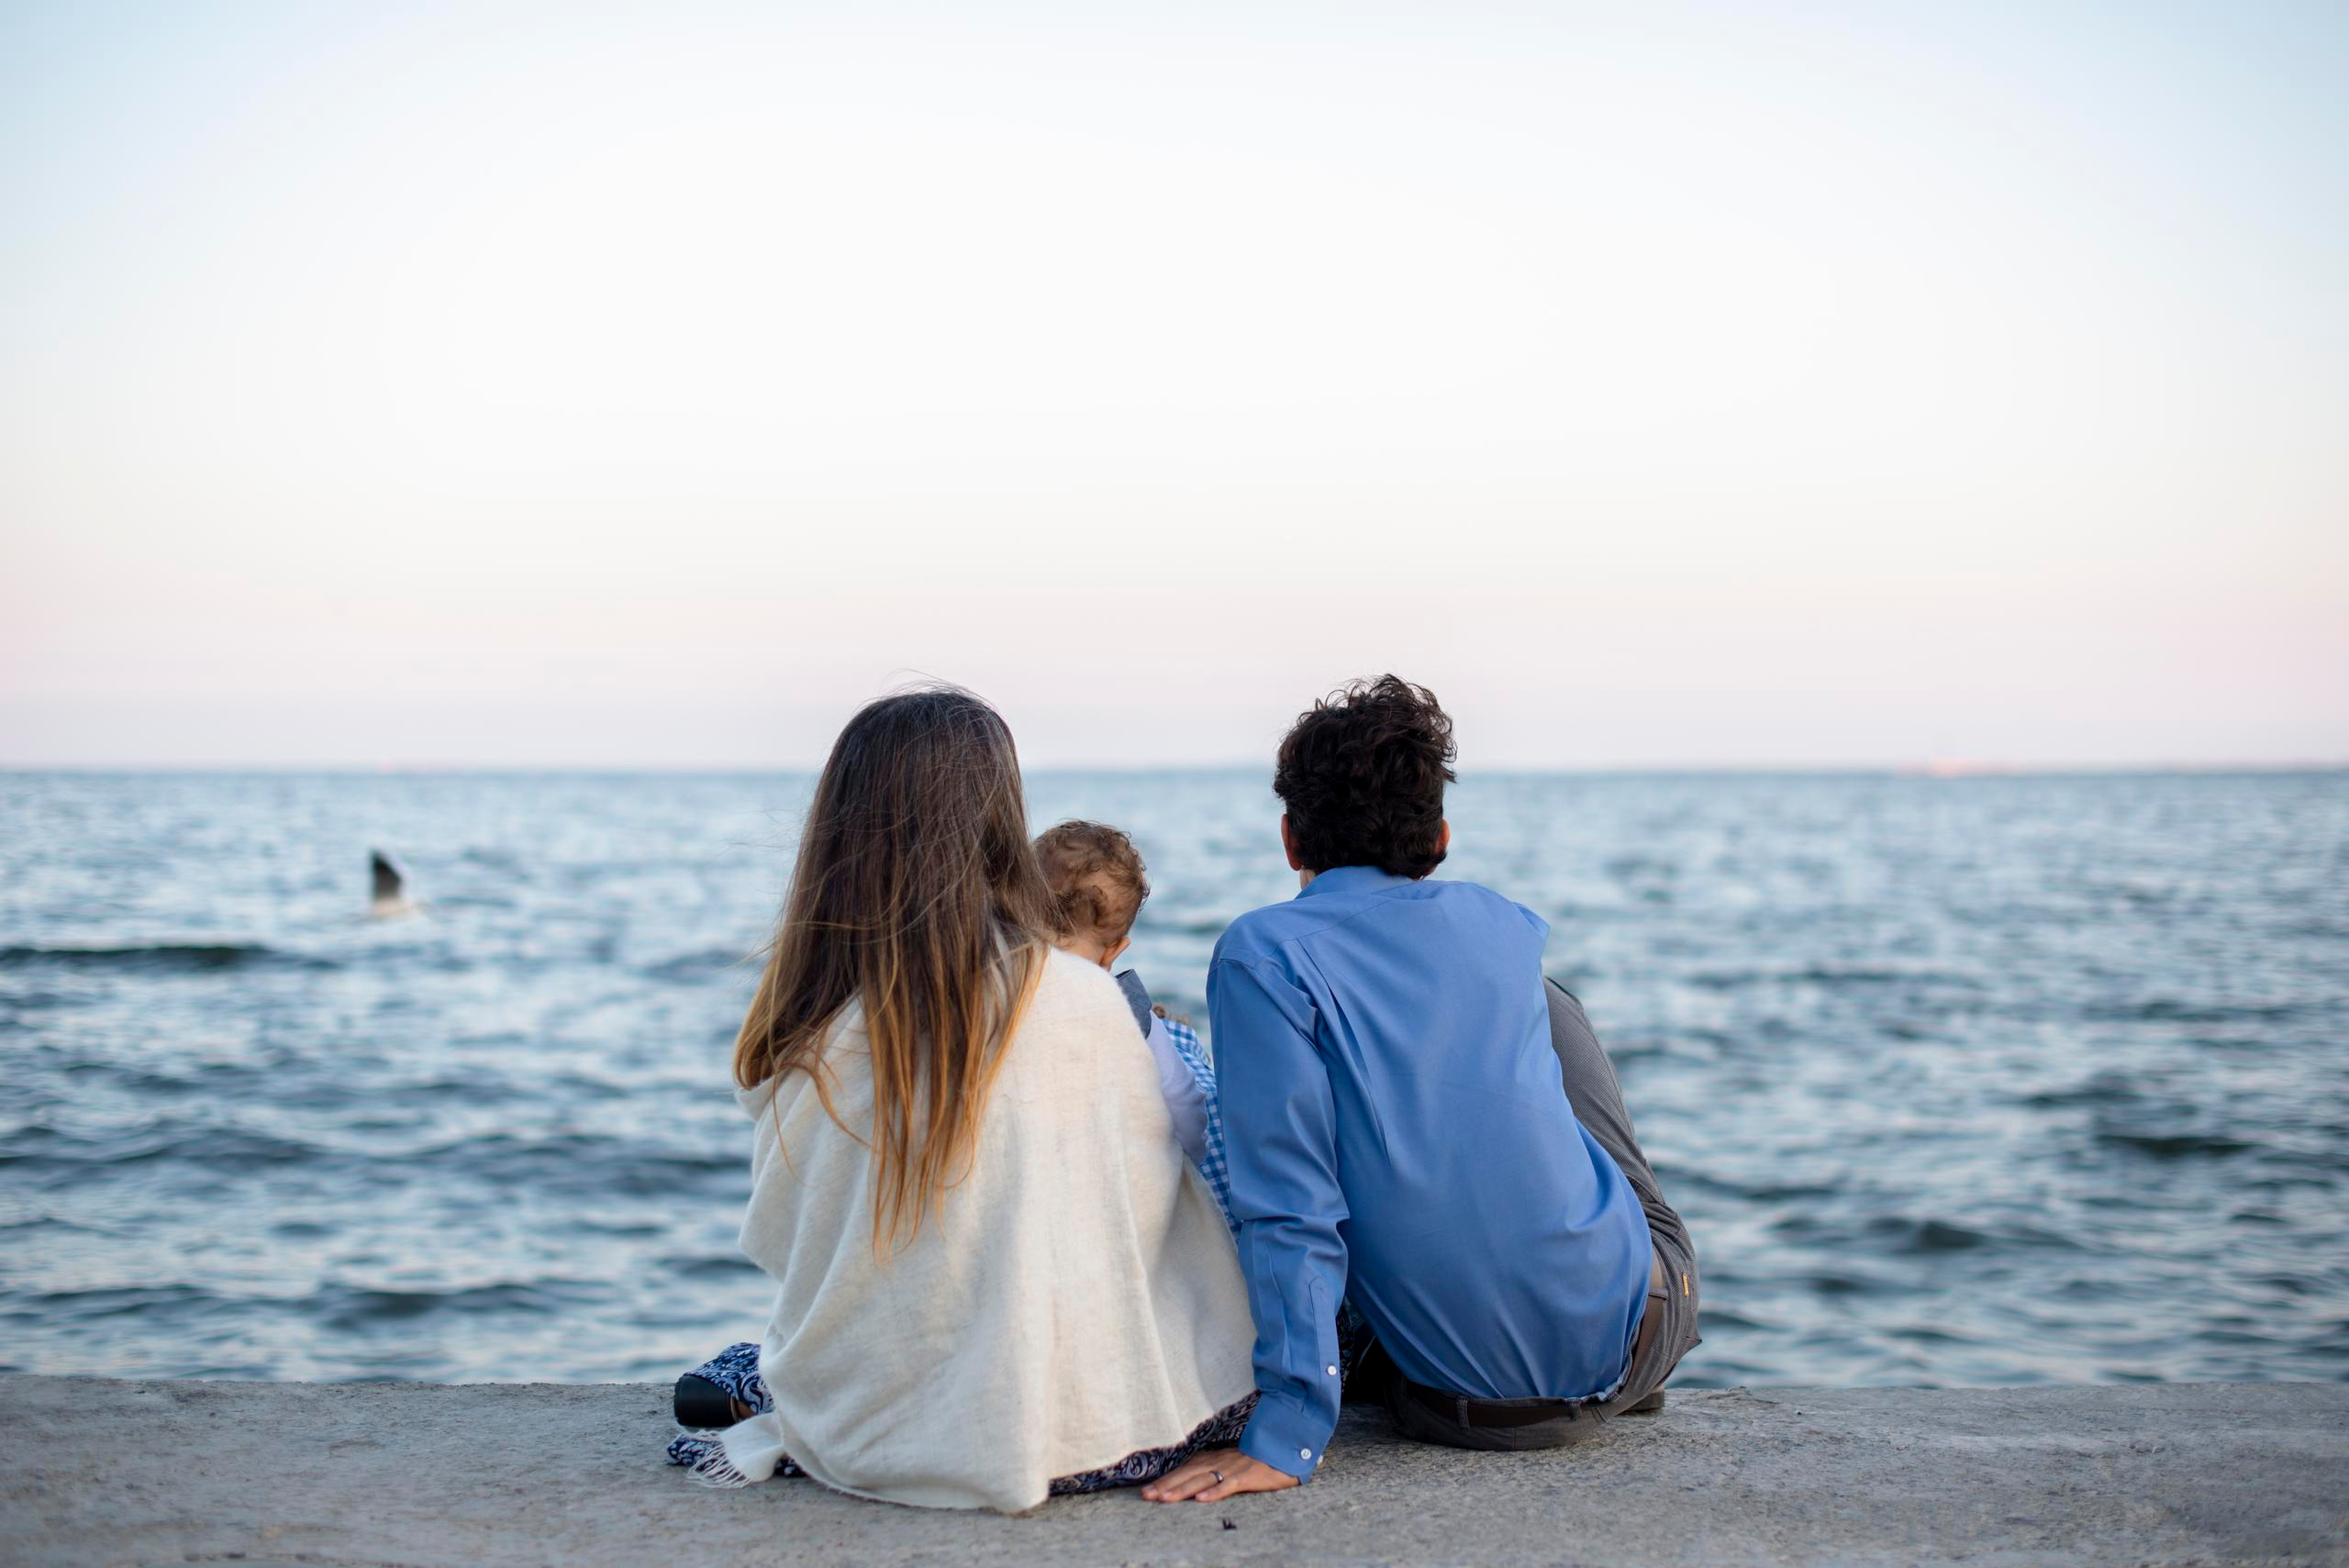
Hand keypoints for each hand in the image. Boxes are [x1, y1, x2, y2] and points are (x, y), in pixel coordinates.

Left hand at [1140, 1447, 1299, 1503]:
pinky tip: (1201, 1499)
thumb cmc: (1255, 1459)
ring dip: (1182, 1489)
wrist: (1284, 1449)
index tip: (1146, 1490)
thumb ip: (1211, 1468)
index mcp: (1213, 1459)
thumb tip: (1189, 1479)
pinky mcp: (1247, 1476)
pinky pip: (1229, 1485)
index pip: (1184, 1470)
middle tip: (1146, 1496)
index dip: (1165, 1480)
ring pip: (1203, 1479)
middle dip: (1165, 1485)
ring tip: (1165, 1499)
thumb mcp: (1229, 1461)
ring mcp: (1232, 1468)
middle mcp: (1218, 1462)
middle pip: (1187, 1474)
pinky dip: (1215, 1492)